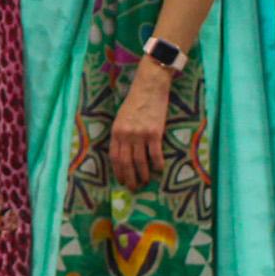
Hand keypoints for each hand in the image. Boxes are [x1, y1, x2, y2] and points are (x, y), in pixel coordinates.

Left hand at [108, 61, 173, 189]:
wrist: (149, 87)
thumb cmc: (135, 101)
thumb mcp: (121, 117)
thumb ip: (121, 134)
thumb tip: (124, 152)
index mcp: (116, 132)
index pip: (114, 157)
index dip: (118, 171)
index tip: (121, 180)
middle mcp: (126, 135)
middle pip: (126, 162)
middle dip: (129, 178)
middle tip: (133, 188)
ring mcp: (140, 134)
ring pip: (140, 161)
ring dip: (142, 174)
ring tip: (145, 182)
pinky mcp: (154, 133)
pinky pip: (155, 154)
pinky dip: (157, 164)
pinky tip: (159, 170)